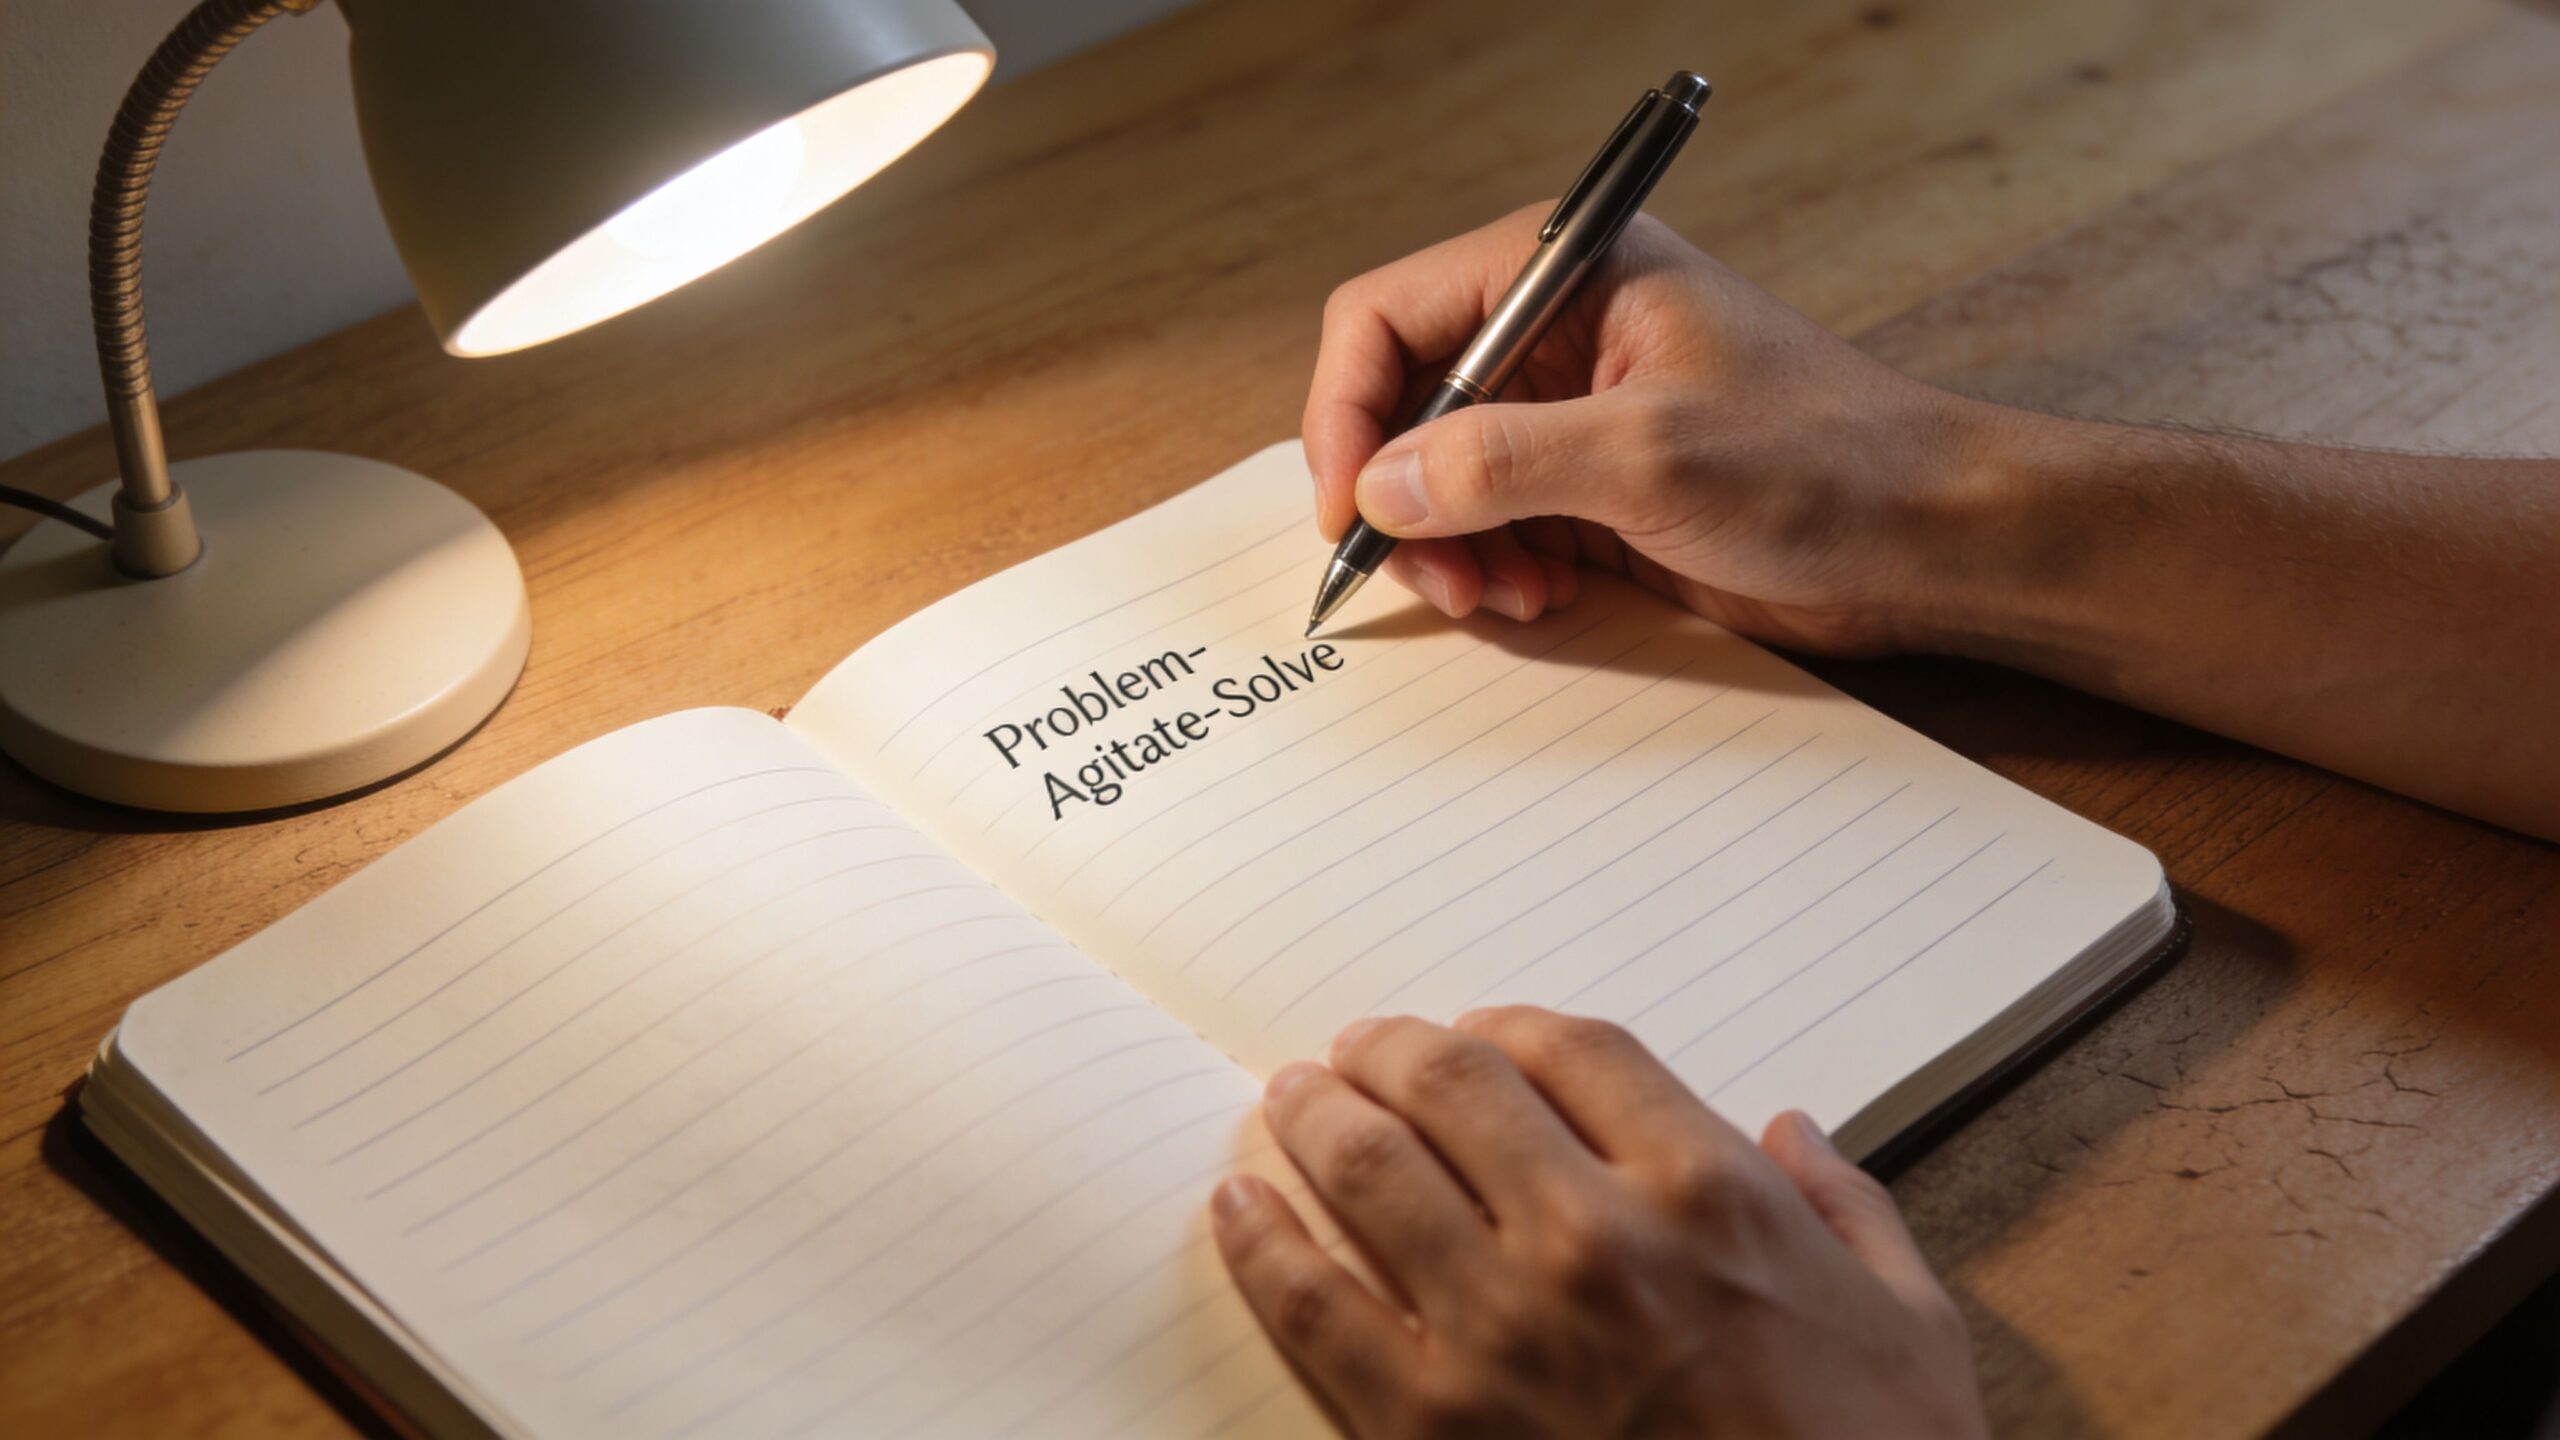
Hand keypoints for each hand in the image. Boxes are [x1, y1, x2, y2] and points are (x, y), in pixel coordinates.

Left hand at [1210, 1008, 1987, 1438]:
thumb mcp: (1911, 1327)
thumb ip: (1851, 1209)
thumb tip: (1799, 1133)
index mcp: (1711, 1196)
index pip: (1573, 1050)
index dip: (1508, 1027)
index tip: (1479, 1035)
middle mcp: (1596, 1242)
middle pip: (1452, 1086)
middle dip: (1392, 1051)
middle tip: (1360, 1051)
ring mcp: (1503, 1335)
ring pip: (1369, 1172)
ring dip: (1317, 1119)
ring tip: (1295, 1103)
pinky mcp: (1428, 1428)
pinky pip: (1312, 1309)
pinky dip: (1262, 1244)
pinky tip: (1241, 1210)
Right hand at [1305, 204, 2011, 655]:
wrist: (1934, 538)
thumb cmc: (1827, 463)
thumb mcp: (1649, 456)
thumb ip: (1502, 463)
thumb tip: (1381, 487)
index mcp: (1566, 270)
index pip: (1389, 317)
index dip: (1347, 413)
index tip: (1351, 509)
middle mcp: (1555, 332)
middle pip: (1400, 403)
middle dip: (1400, 498)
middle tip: (1437, 578)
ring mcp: (1572, 411)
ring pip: (1438, 477)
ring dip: (1448, 548)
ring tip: (1503, 597)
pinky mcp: (1593, 485)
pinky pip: (1493, 524)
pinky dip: (1493, 569)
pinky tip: (1540, 599)